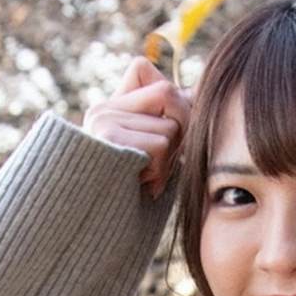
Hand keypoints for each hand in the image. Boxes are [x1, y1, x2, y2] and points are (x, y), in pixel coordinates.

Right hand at [83, 56, 193, 199]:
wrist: (96, 226)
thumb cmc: (133, 197)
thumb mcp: (151, 154)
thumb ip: (166, 120)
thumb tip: (200, 89)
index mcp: (109, 109)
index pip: (140, 69)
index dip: (164, 94)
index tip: (168, 135)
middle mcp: (102, 109)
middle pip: (167, 93)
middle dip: (178, 130)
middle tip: (160, 164)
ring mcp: (103, 120)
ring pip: (170, 125)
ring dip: (168, 160)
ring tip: (146, 178)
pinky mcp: (108, 136)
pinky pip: (161, 144)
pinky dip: (160, 170)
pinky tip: (141, 184)